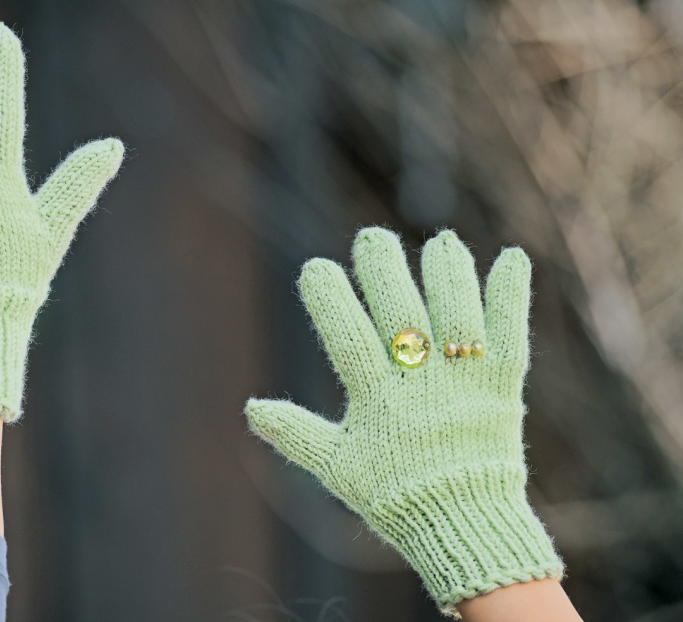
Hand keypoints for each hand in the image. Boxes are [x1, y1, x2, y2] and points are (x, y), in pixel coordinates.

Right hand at [246, 228, 561, 612]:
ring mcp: (464, 380)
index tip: (316, 267)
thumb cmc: (393, 495)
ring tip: (440, 242)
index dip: (329, 297)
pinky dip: (512, 294)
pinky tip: (512, 256)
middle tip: (372, 238)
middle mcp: (421, 381)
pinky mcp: (503, 386)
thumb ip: (298, 434)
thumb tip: (251, 408)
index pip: (347, 333)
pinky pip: (510, 331)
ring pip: (455, 310)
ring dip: (448, 272)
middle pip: (401, 310)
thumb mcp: (338, 469)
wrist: (462, 525)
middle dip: (384, 269)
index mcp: (377, 397)